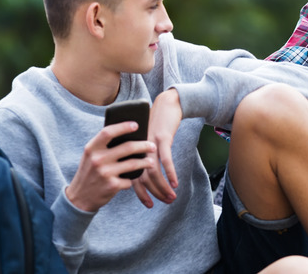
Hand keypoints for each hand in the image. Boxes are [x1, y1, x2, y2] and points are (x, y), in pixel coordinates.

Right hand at [66, 121, 155, 211]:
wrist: (79, 198)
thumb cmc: (89, 173)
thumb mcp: (90, 157)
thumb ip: (104, 146)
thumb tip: (129, 135)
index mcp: (91, 148)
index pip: (108, 132)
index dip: (123, 127)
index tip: (136, 125)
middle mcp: (97, 159)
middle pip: (128, 147)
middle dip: (144, 145)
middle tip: (152, 145)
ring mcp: (105, 173)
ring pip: (133, 164)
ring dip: (146, 162)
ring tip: (151, 162)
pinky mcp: (112, 186)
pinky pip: (129, 180)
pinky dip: (132, 180)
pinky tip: (132, 179)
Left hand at [132, 88, 181, 207]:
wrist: (167, 103)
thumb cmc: (158, 122)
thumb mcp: (149, 140)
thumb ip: (146, 155)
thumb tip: (148, 176)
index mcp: (133, 151)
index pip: (133, 177)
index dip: (141, 193)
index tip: (148, 204)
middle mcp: (138, 149)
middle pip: (143, 177)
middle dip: (154, 193)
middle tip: (164, 203)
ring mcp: (150, 144)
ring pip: (154, 171)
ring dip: (163, 187)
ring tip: (171, 197)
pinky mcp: (162, 138)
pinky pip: (165, 159)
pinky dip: (170, 173)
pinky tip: (175, 183)